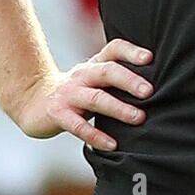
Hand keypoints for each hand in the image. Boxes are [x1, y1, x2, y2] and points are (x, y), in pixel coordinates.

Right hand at [14, 38, 153, 151]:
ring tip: (139, 118)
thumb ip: (118, 78)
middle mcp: (82, 75)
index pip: (113, 49)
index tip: (150, 58)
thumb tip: (160, 86)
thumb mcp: (95, 79)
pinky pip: (78, 126)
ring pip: (96, 98)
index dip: (131, 51)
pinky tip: (113, 145)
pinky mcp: (58, 114)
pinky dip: (96, 136)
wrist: (34, 102)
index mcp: (94, 64)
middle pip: (107, 71)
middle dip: (129, 80)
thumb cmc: (77, 91)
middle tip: (150, 91)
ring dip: (119, 108)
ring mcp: (69, 94)